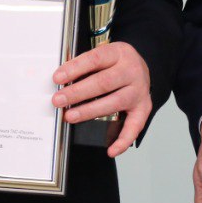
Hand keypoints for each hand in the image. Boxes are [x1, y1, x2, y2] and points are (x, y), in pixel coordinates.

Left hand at [52, 41, 151, 157]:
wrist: (142, 66)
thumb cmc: (117, 62)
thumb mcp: (104, 54)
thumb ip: (86, 65)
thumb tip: (61, 80)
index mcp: (119, 53)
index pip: (95, 59)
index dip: (75, 68)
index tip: (58, 78)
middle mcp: (132, 71)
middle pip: (104, 82)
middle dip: (78, 92)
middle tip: (59, 100)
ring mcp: (139, 90)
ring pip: (114, 102)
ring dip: (90, 111)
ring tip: (70, 116)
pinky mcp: (143, 107)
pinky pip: (135, 126)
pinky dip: (123, 140)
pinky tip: (111, 149)